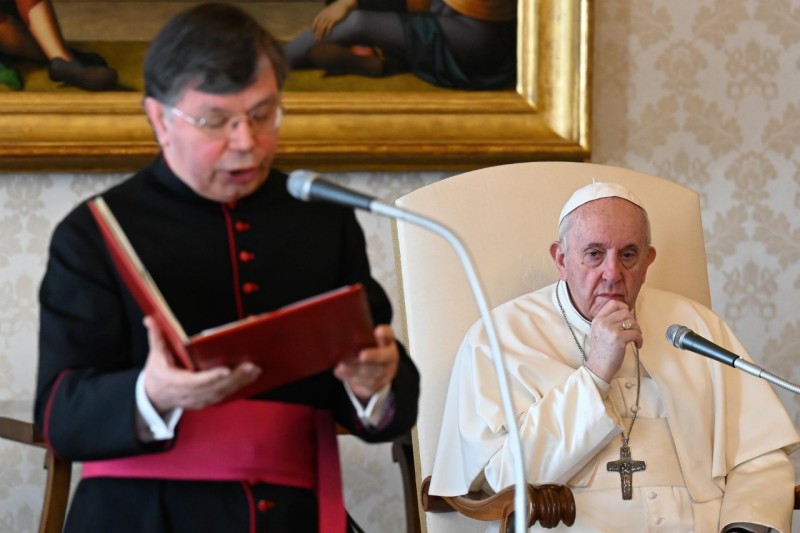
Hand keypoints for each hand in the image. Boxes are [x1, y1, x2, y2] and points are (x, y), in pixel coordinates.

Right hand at [142, 317, 260, 412]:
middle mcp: (189, 394)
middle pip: (214, 388)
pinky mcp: (208, 401)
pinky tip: (251, 376)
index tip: (225, 370)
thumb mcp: (155, 355)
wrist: (156, 396)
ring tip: (254, 369)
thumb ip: (156, 337)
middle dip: (234, 378)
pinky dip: (239, 386)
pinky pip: (225, 395)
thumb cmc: (158, 373)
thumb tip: (150, 319)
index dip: (210, 377)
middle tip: (250, 366)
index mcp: (175, 383)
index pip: (195, 382)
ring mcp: (199, 400)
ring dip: (240, 382)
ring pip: (222, 393)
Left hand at [312, 0, 355, 39]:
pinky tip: (327, 36)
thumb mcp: (330, 11)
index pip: (316, 20)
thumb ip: (327, 15)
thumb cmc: (338, 8)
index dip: (314, 26)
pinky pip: (329, 27)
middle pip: (319, 26)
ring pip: (322, 27)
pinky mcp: (334, 20)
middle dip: (317, 33)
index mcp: (323, 13)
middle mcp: (324, 16)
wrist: (344, 5)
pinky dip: (328, 32)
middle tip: (316, 39)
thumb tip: (326, 20)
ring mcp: (329, 18)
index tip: (312, 31)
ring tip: (320, 40)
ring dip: (321, 34)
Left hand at [334, 324, 398, 402]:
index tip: (378, 330)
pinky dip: (349, 377)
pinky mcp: (373, 386)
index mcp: (388, 343)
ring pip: (372, 374)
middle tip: (361, 355)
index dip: (385, 334)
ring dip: (356, 370)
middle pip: (383, 359)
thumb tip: (335, 317)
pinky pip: (363, 383)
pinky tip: (339, 371)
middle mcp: (388, 359)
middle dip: (372, 357)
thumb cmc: (370, 350)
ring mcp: (383, 374)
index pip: (389, 336)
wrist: (380, 372)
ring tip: (342, 366)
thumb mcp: (370, 339)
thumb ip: (360, 331)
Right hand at [585, 300, 641, 381]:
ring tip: (635, 339)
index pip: (613, 303)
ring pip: (632, 322)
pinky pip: (636, 333)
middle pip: (625, 312)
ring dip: (637, 330)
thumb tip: (626, 313)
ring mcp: (610, 330)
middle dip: (633, 321)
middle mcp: (603, 322)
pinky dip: (639, 339)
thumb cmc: (601, 351)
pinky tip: (637, 345)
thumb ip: (608, 321)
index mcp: (597, 319)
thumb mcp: (599, 332)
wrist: (598, 367)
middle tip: (632, 331)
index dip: (623, 307)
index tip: (627, 317)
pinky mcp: (619, 338)